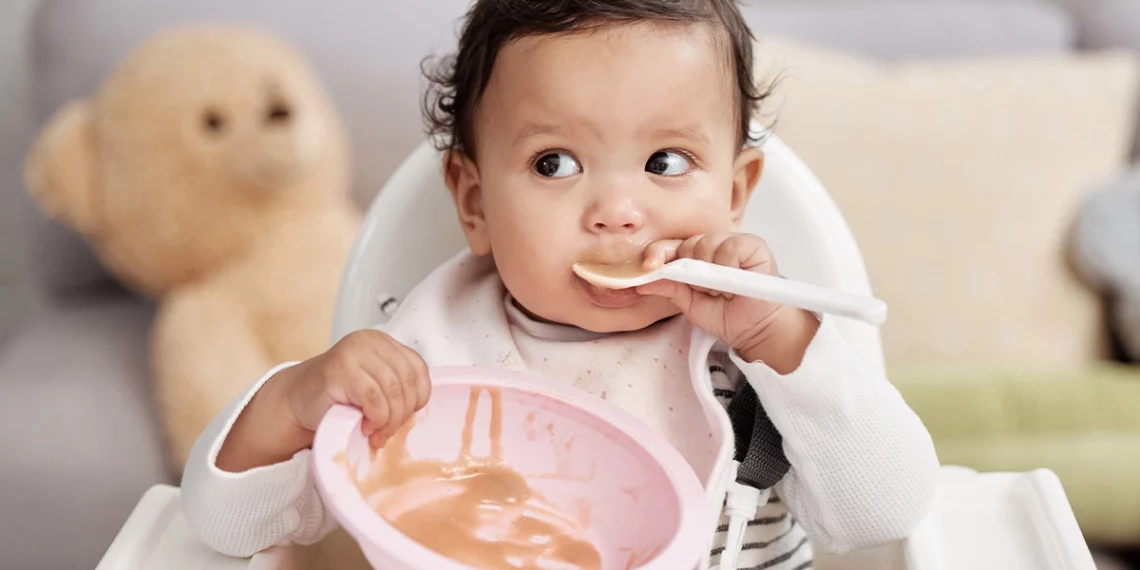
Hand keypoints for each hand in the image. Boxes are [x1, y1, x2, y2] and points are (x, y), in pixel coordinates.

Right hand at [283, 330, 431, 446]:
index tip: (406, 416)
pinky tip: (365, 426)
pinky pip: (374, 398)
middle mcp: (370, 341)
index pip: (418, 368)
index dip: (418, 397)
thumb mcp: (374, 384)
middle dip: (403, 413)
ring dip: (390, 420)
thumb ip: (396, 386)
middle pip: (408, 380)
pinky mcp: (341, 370)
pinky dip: (376, 418)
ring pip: (393, 390)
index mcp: (382, 343)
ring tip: (377, 433)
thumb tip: (419, 408)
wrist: (297, 401)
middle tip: (388, 431)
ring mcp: (354, 353)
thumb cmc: (337, 397)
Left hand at [637, 233, 819, 372]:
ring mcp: (732, 243)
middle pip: (687, 244)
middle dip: (689, 270)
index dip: (658, 254)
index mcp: (695, 257)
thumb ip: (669, 289)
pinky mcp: (752, 244)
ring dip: (710, 273)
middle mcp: (712, 246)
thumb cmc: (727, 315)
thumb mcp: (690, 304)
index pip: (671, 246)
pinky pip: (728, 247)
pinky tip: (735, 278)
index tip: (648, 266)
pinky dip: (727, 265)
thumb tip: (642, 281)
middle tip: (705, 290)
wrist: (756, 329)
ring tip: (722, 290)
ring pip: (705, 244)